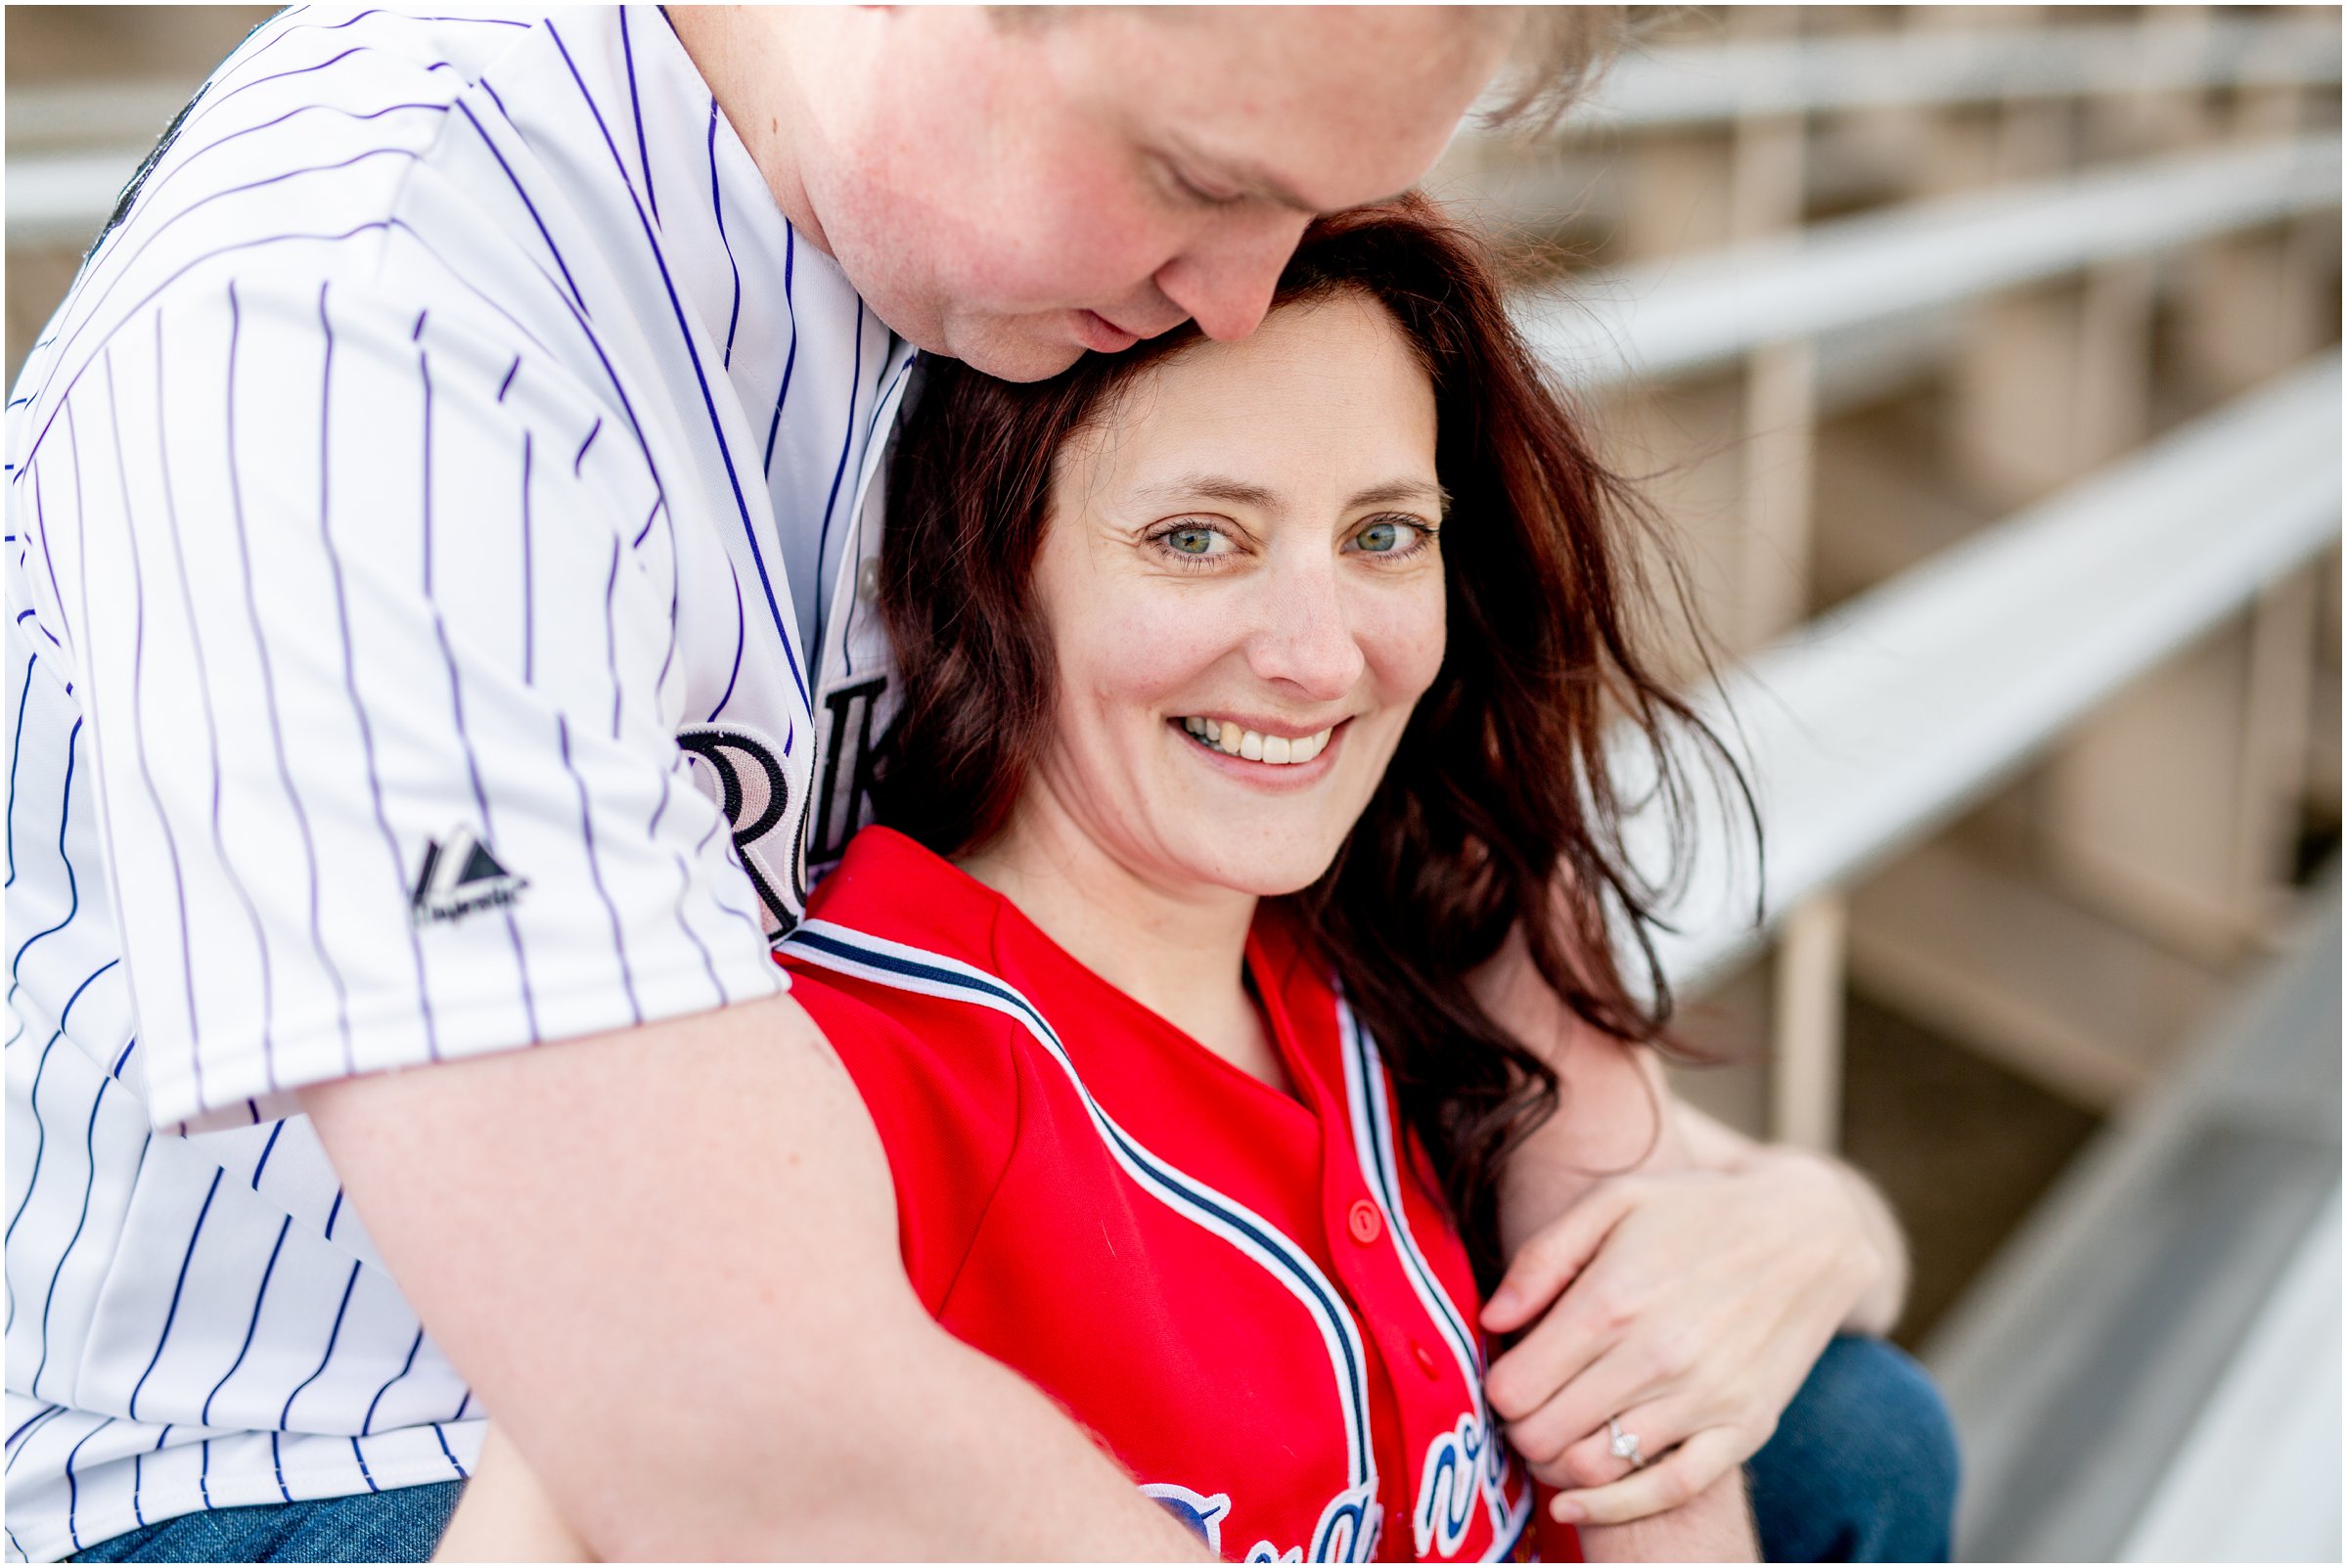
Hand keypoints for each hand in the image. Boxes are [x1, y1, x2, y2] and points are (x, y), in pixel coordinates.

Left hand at [1479, 1148, 1885, 1526]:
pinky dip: (1611, 1509)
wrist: (1809, 1233)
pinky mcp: (1743, 1429)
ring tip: (1554, 1439)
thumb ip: (1542, 1258)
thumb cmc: (1696, 1211)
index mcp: (1612, 1301)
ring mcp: (1703, 1400)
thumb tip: (1492, 1322)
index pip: (1514, 1388)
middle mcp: (1655, 1358)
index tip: (1507, 1377)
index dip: (1497, 1390)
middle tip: (1524, 1413)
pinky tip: (1575, 1505)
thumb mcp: (1613, 1200)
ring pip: (1593, 1469)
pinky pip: (1667, 1493)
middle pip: (1543, 1434)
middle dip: (1518, 1430)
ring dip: (1555, 1466)